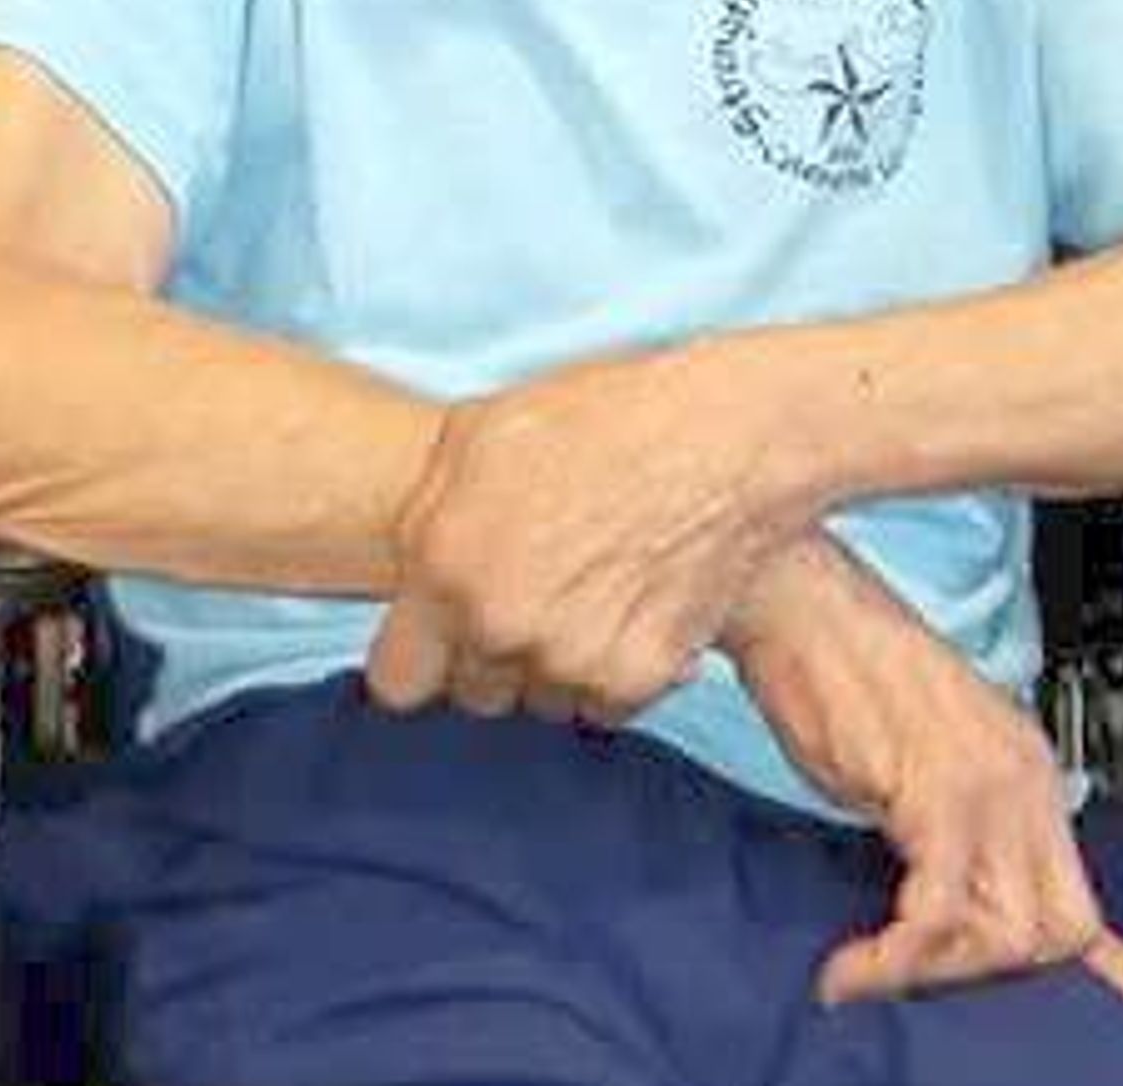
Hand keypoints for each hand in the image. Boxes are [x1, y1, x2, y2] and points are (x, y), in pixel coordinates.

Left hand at [368, 342, 801, 723]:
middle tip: (535, 597)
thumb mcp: (481, 430)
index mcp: (446, 562)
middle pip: (473, 695)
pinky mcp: (636, 677)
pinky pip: (601, 704)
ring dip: (553, 667)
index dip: (422, 658)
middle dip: (493, 656)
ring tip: (587, 594)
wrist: (725, 438)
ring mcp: (570, 656)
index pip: (396, 681)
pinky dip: (613, 672)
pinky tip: (630, 609)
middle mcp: (499, 622)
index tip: (446, 637)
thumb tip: (413, 562)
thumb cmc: (604, 417)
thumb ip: (428, 512)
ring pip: (539, 702)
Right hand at [726, 540, 1122, 1020]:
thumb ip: (943, 832)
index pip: (1089, 895)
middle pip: (1059, 932)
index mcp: (1026, 768)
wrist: (799, 603)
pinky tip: (851, 965)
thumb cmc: (834, 673)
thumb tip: (942, 909)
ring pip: (1010, 934)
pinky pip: (943, 910)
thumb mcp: (908, 764)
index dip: (1109, 964)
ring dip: (936, 970)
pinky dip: (897, 955)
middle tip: (911, 967)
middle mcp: (1024, 777)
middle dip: (985, 972)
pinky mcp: (936, 790)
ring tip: (868, 967)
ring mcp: (987, 784)